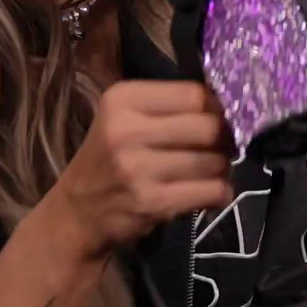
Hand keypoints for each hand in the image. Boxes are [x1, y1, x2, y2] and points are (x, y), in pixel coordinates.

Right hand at [39, 80, 233, 257]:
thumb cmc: (109, 158)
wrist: (77, 212)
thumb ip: (168, 105)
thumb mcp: (124, 117)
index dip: (216, 108)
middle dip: (223, 139)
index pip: (194, 94)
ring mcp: (138, 168)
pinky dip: (220, 193)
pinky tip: (210, 193)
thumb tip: (229, 106)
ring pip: (214, 161)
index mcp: (122, 99)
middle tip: (218, 148)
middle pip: (209, 126)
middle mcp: (126, 130)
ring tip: (209, 172)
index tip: (214, 120)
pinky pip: (212, 191)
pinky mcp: (153, 202)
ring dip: (222, 169)